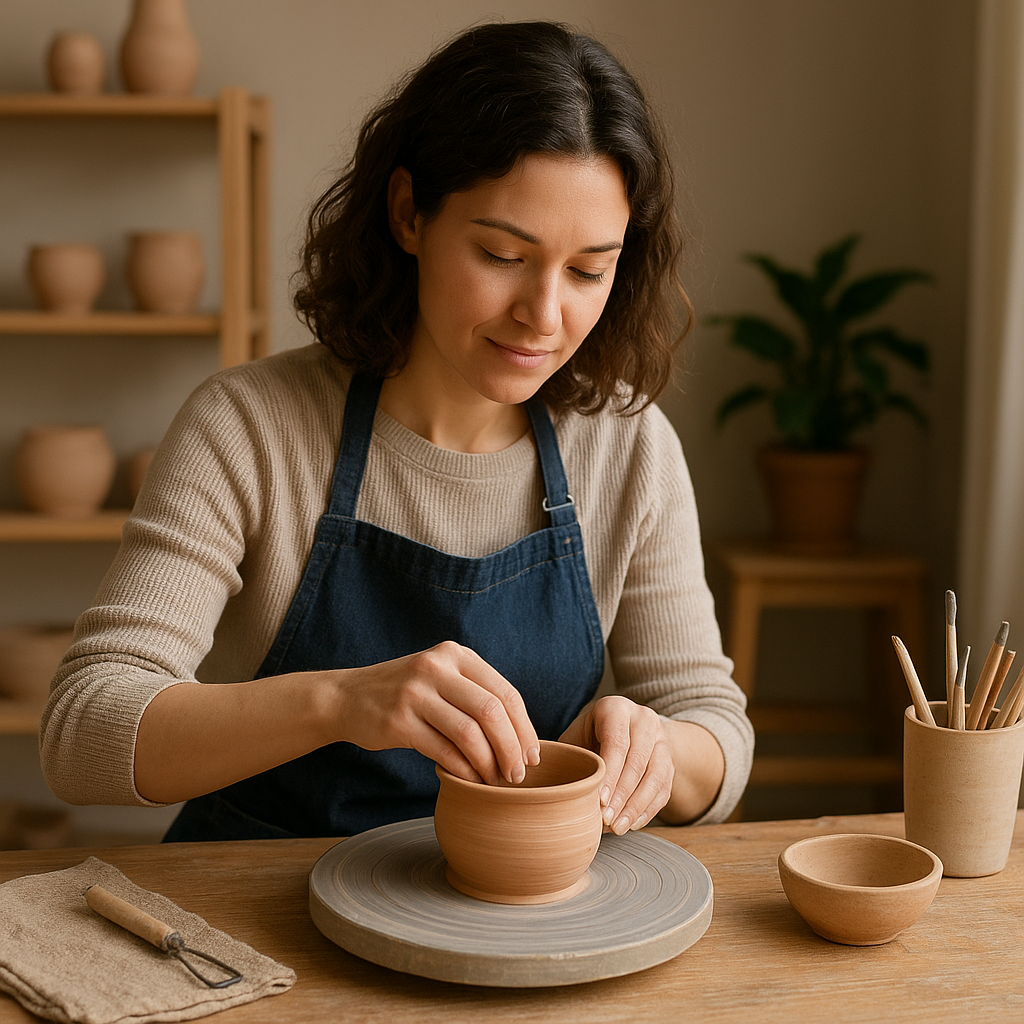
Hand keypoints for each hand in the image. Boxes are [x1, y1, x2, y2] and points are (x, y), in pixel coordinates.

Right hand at [333, 640, 539, 786]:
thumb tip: (521, 736)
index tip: (532, 754)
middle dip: (511, 748)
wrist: (347, 697)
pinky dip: (463, 770)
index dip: (524, 727)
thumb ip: (475, 692)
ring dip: (489, 763)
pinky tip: (470, 780)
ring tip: (495, 781)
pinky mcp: (398, 721)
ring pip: (469, 733)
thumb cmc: (406, 693)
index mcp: (455, 654)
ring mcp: (415, 693)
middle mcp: (436, 667)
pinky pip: (443, 751)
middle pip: (491, 711)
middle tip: (517, 774)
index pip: (504, 692)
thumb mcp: (440, 675)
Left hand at [559, 695, 673, 833]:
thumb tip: (552, 788)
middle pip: (638, 761)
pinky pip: (664, 788)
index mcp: (616, 708)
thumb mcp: (576, 738)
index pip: (617, 743)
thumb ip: (567, 757)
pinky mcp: (670, 760)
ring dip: (636, 806)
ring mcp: (661, 739)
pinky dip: (648, 810)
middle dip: (622, 795)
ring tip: (617, 827)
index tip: (598, 800)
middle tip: (605, 819)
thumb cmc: (588, 737)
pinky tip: (631, 823)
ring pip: (656, 776)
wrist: (621, 728)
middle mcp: (643, 719)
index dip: (610, 774)